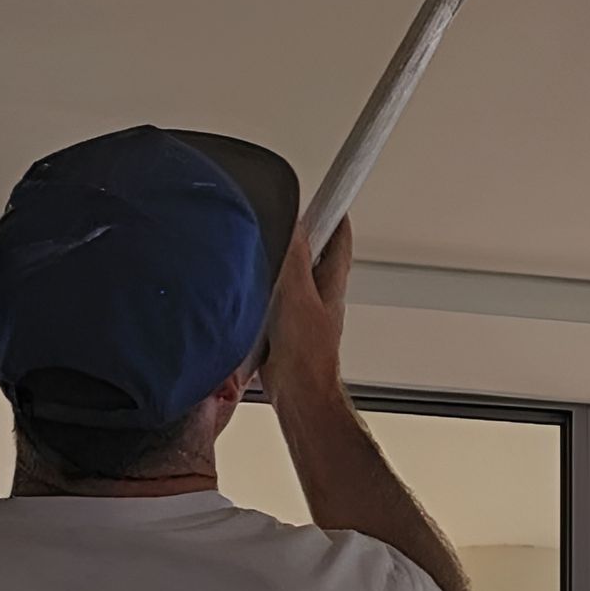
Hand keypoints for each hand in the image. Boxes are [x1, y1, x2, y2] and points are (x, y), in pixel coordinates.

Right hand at [263, 216, 351, 408]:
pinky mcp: (282, 328)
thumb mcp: (298, 296)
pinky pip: (271, 303)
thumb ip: (294, 260)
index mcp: (331, 284)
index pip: (339, 241)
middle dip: (301, 238)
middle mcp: (319, 296)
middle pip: (314, 257)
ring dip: (277, 268)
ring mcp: (302, 312)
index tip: (331, 196)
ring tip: (262, 253)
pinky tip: (250, 294)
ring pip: (291, 279)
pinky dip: (262, 295)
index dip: (336, 216)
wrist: (296, 393)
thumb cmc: (307, 356)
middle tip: (289, 218)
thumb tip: (295, 226)